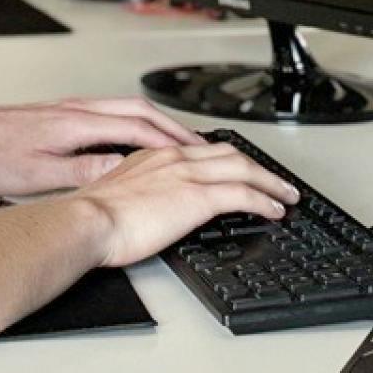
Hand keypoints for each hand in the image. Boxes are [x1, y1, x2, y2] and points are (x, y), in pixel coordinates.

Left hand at [0, 97, 204, 195]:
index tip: (194, 152)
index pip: (136, 128)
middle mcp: (76, 109)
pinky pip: (111, 111)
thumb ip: (81, 171)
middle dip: (172, 126)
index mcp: (75, 123)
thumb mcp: (37, 175)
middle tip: (199, 144)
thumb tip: (121, 171)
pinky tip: (137, 139)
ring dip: (155, 122)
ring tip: (176, 142)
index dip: (169, 140)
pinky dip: (134, 122)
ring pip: (126, 107)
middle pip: (139, 109)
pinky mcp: (62, 113)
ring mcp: (70, 108)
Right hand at [71, 143, 299, 267]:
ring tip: (285, 195)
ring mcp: (188, 175)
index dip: (228, 161)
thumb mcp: (118, 195)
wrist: (87, 221)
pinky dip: (265, 200)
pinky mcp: (197, 197)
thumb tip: (148, 209)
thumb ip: (139, 194)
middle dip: (258, 167)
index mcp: (154, 156)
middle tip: (275, 180)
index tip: (240, 171)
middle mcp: (174, 158)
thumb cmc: (93, 218)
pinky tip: (275, 210)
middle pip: (230, 154)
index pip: (202, 151)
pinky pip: (243, 194)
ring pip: (244, 169)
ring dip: (270, 182)